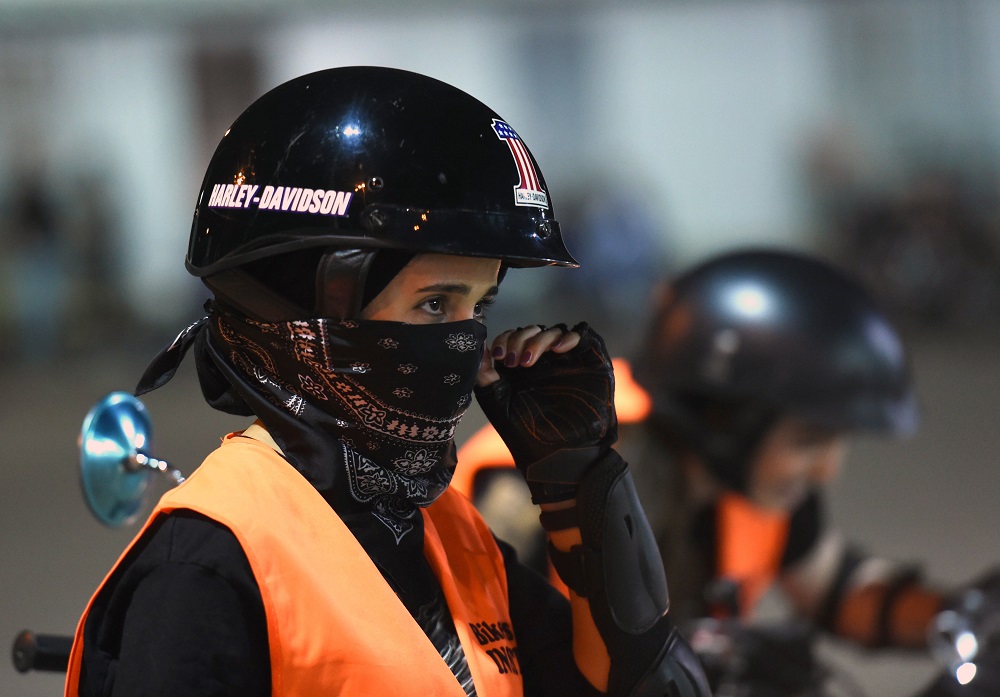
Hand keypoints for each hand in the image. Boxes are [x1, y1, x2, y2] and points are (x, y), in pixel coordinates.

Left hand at [474, 323, 617, 501]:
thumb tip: (477, 346)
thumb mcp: (498, 403)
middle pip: (533, 331)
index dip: (504, 340)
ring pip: (554, 331)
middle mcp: (545, 363)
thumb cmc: (527, 437)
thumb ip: (485, 375)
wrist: (559, 459)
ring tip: (528, 361)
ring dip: (539, 339)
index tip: (498, 355)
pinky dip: (570, 336)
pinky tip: (557, 349)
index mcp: (523, 369)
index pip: (513, 338)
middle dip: (520, 339)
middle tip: (513, 361)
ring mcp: (567, 362)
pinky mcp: (589, 364)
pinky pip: (584, 336)